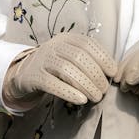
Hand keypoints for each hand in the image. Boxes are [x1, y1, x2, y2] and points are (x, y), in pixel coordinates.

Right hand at [3, 34, 117, 108]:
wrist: (25, 73)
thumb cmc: (56, 67)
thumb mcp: (71, 57)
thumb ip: (88, 60)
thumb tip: (112, 72)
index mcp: (66, 38)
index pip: (87, 44)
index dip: (103, 57)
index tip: (113, 72)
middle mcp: (53, 46)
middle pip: (78, 57)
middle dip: (95, 75)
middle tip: (104, 90)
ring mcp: (42, 60)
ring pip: (66, 70)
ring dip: (85, 85)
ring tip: (96, 97)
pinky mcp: (34, 76)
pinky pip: (52, 84)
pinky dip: (69, 92)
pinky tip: (81, 100)